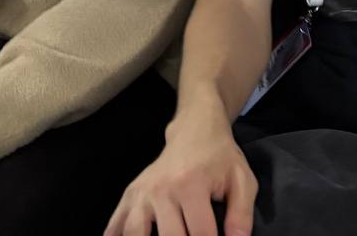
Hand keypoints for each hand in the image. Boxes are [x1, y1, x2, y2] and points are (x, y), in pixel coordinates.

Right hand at [104, 111, 256, 235]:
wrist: (194, 130)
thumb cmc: (220, 158)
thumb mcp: (242, 181)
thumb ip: (241, 216)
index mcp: (191, 185)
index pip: (201, 235)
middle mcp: (162, 189)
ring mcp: (142, 192)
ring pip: (135, 232)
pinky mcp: (131, 193)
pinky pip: (117, 221)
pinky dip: (114, 235)